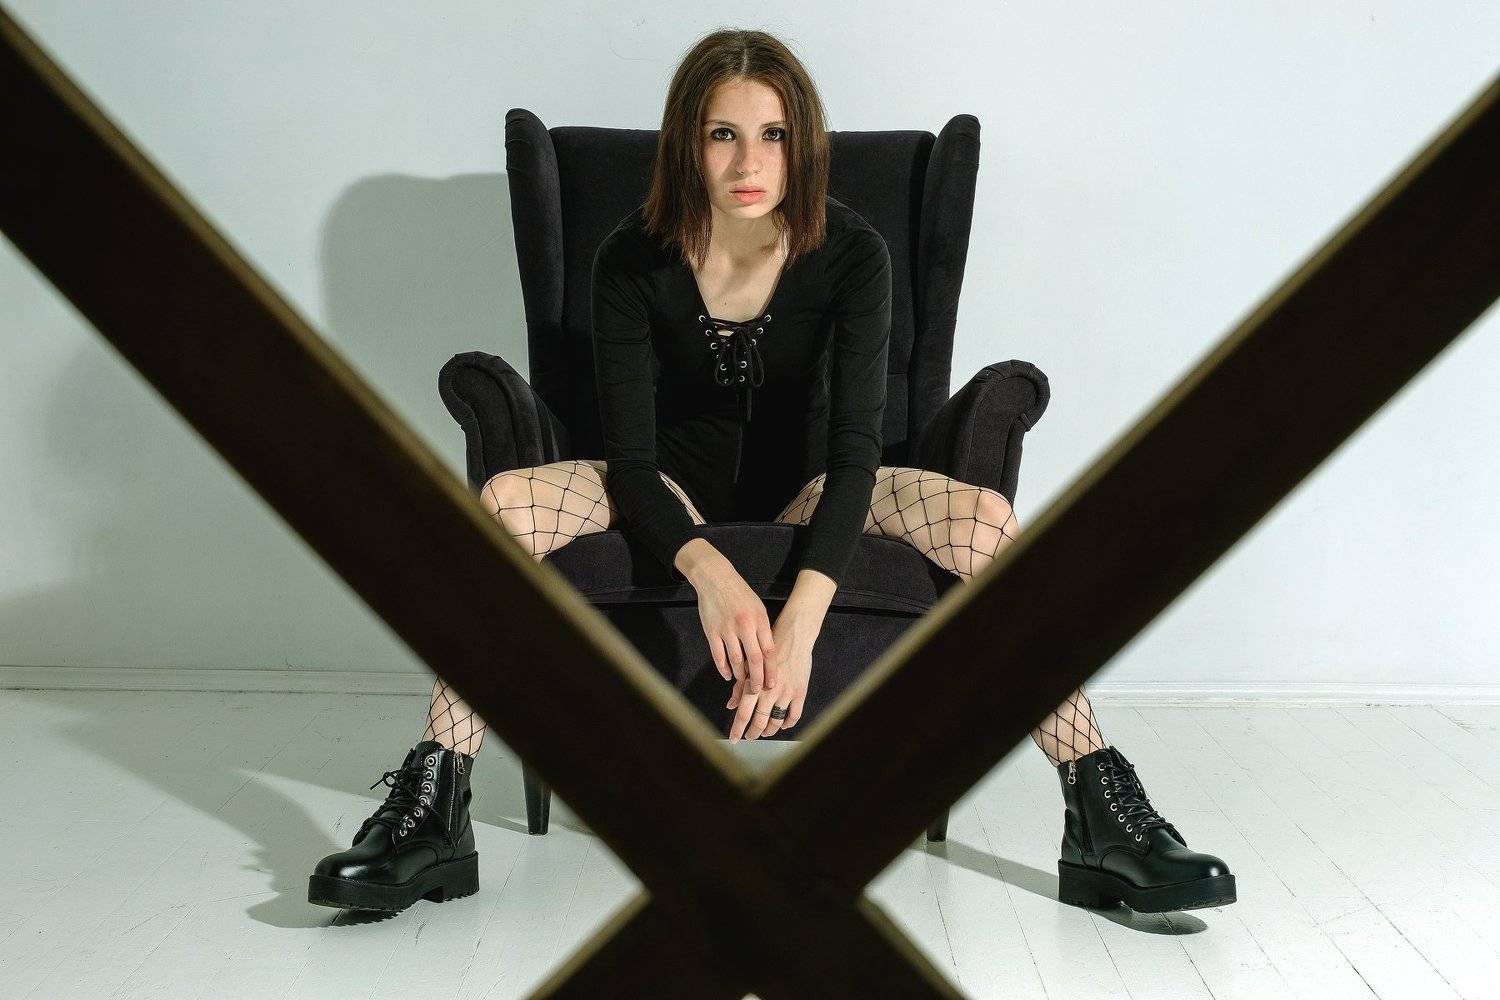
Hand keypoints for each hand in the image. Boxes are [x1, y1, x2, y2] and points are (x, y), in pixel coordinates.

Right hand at [692, 556, 777, 693]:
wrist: (716, 578)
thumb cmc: (740, 594)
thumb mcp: (758, 608)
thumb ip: (763, 630)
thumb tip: (768, 653)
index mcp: (759, 620)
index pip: (769, 651)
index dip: (771, 670)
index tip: (772, 683)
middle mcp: (744, 626)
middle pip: (754, 660)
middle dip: (757, 680)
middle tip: (757, 691)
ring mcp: (727, 629)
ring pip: (736, 661)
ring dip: (740, 675)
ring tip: (743, 683)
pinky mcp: (712, 631)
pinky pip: (718, 656)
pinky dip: (723, 669)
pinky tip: (728, 675)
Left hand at [726, 608, 815, 741]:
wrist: (794, 634)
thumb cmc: (770, 646)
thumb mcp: (751, 665)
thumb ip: (741, 687)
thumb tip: (730, 705)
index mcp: (755, 684)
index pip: (743, 714)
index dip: (738, 729)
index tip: (734, 739)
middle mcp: (770, 691)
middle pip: (760, 721)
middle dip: (753, 733)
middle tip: (750, 737)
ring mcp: (786, 692)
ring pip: (776, 721)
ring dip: (769, 730)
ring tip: (765, 732)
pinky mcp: (800, 691)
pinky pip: (794, 715)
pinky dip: (788, 723)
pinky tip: (783, 724)